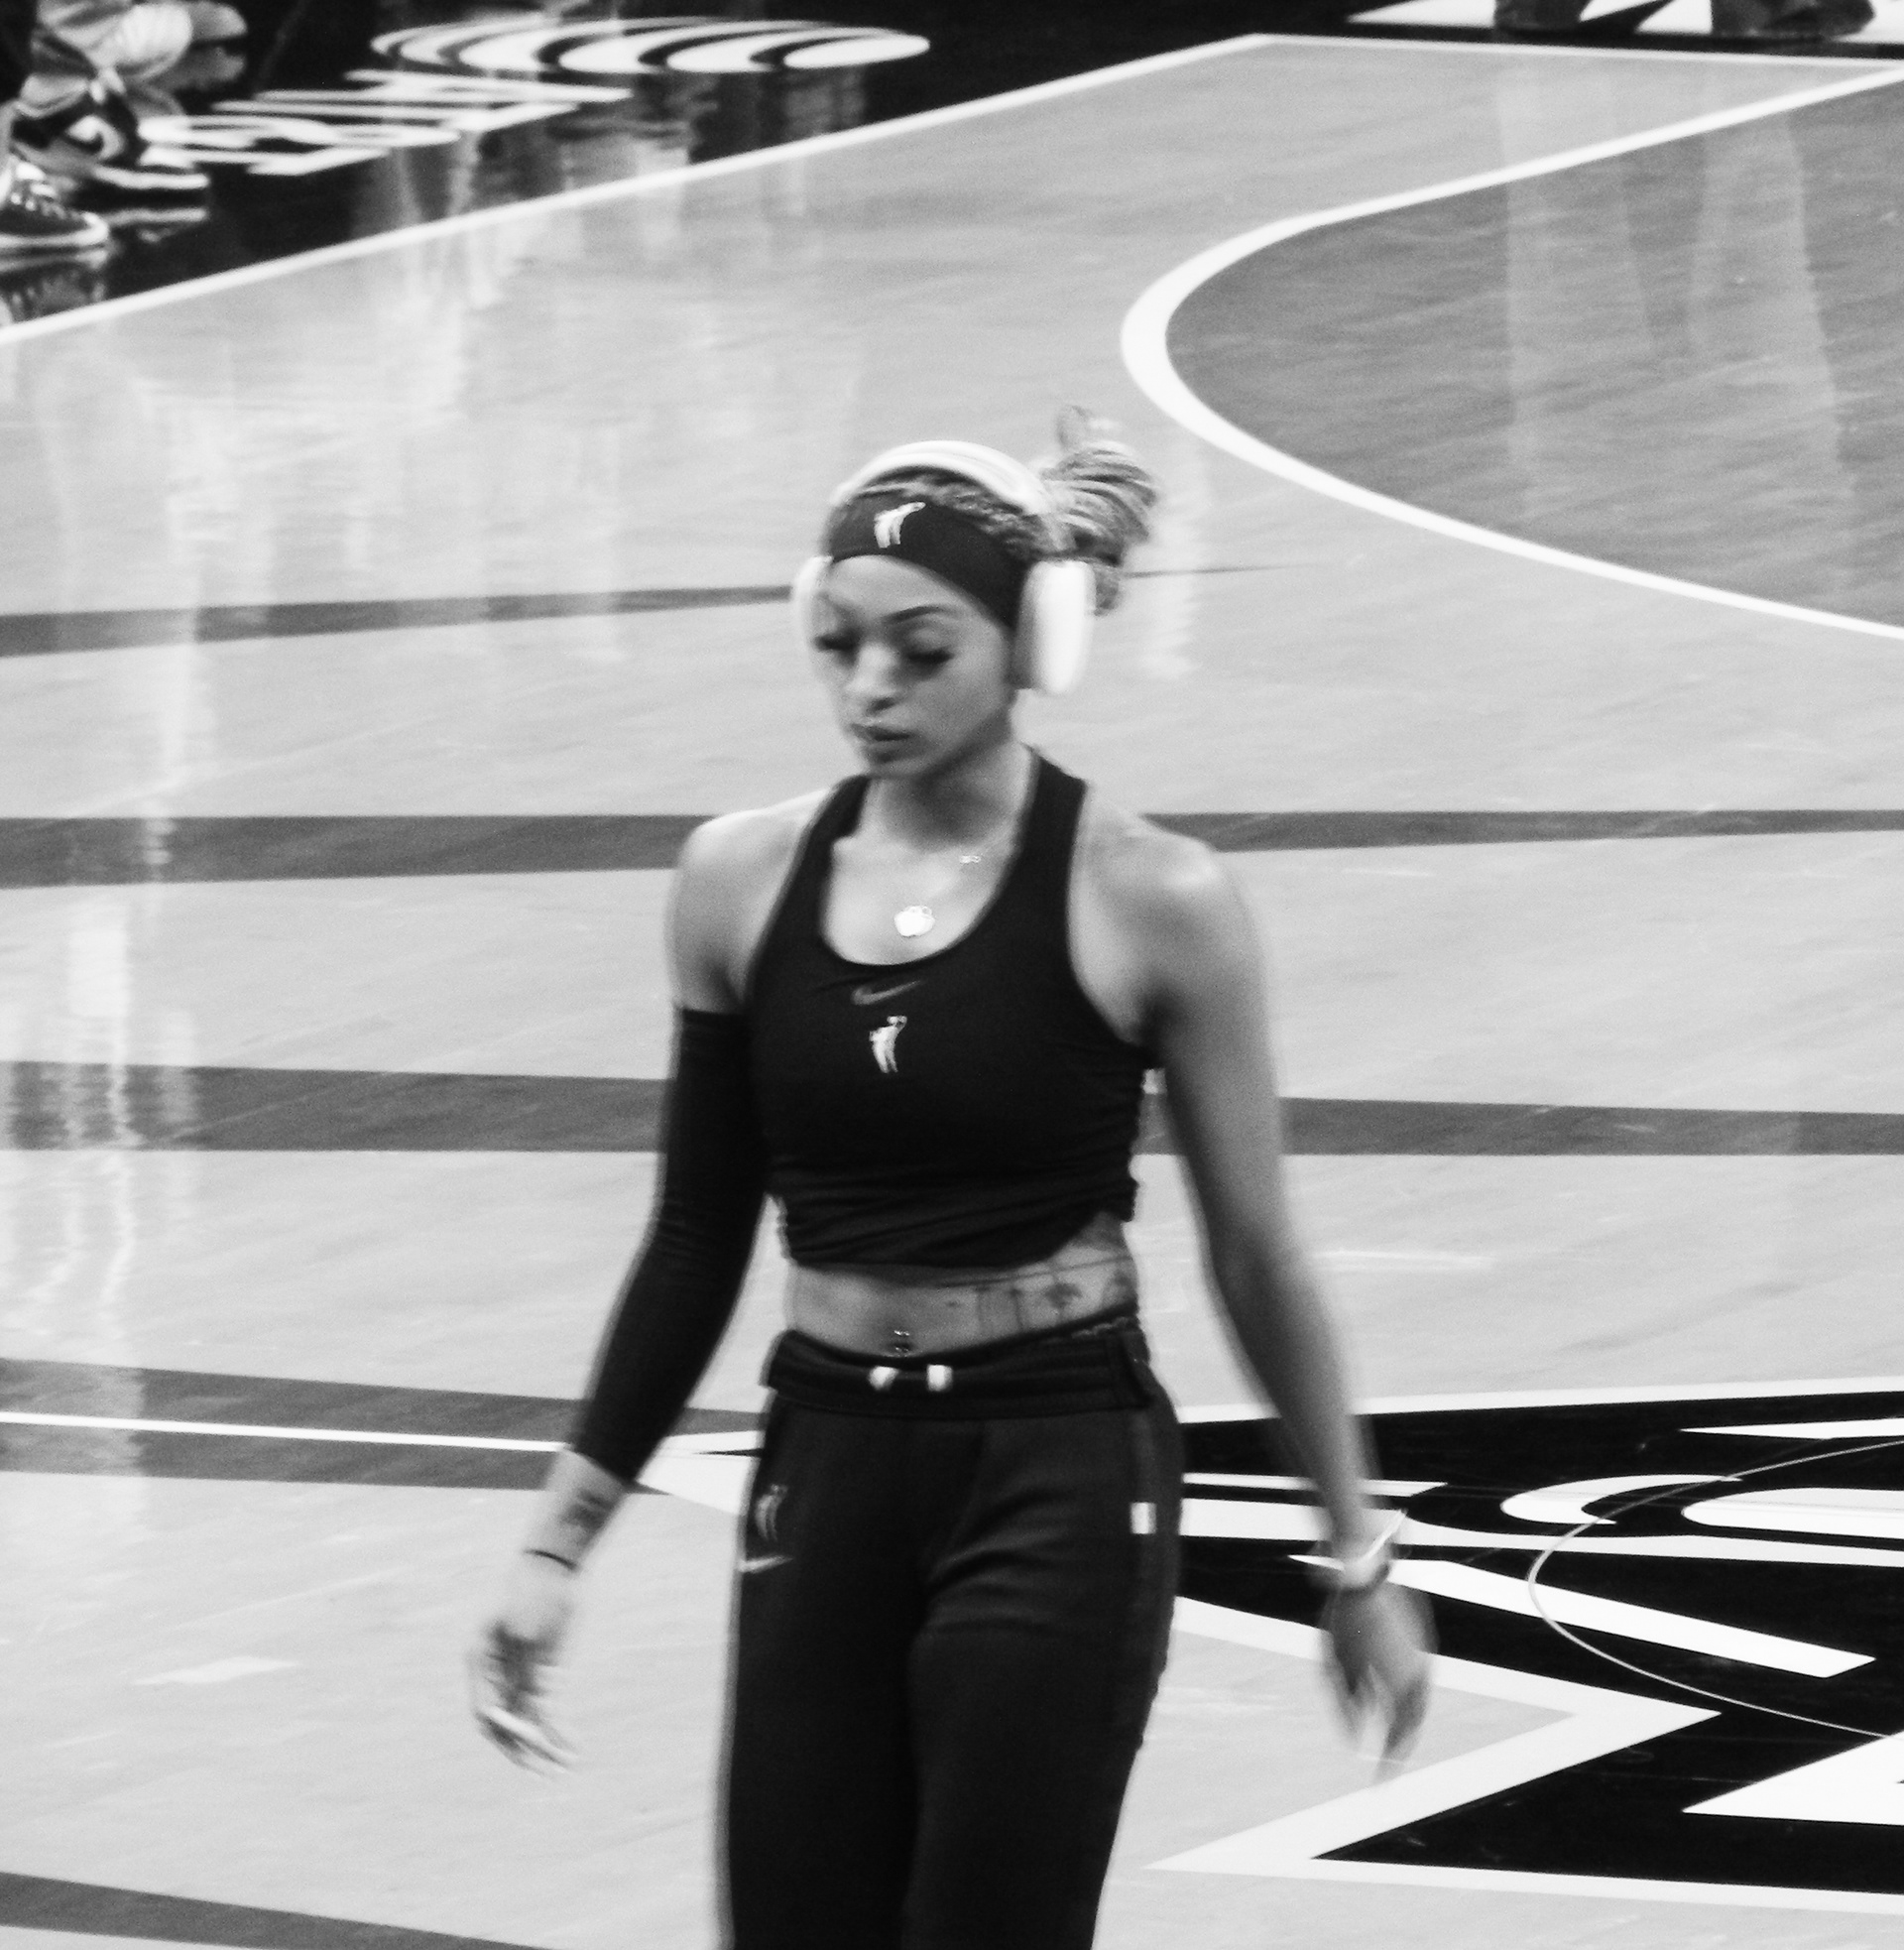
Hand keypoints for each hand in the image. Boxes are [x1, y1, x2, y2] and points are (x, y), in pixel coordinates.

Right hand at [468, 1554, 577, 1772]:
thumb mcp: (525, 1630)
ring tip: (560, 1772)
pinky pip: (547, 1711)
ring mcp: (521, 1676)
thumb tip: (526, 1714)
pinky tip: (571, 1751)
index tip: (526, 1732)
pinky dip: (557, 1732)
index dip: (504, 1726)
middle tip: (539, 1771)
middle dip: (520, 1750)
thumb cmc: (534, 1591)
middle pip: (503, 1725)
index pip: (485, 1710)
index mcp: (480, 1662)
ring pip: (527, 1724)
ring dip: (542, 1749)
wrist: (556, 1566)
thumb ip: (524, 1672)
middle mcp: (497, 1676)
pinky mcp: (545, 1674)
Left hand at [1321, 1580, 1432, 1767]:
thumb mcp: (1335, 1665)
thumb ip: (1346, 1704)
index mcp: (1402, 1686)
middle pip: (1415, 1721)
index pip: (1399, 1737)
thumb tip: (1354, 1740)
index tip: (1379, 1782)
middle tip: (1388, 1764)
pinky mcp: (1423, 1639)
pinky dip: (1412, 1696)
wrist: (1365, 1573)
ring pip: (1422, 1700)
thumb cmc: (1344, 1620)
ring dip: (1409, 1721)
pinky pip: (1422, 1678)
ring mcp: (1425, 1655)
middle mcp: (1421, 1675)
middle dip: (1402, 1744)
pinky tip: (1397, 1698)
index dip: (1390, 1762)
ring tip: (1392, 1735)